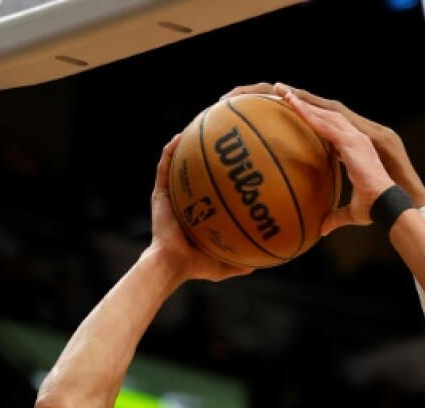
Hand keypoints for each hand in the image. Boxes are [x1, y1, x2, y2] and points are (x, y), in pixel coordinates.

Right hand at [149, 136, 253, 282]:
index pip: (211, 189)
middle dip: (206, 153)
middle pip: (197, 171)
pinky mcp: (160, 194)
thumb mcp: (226, 264)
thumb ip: (243, 262)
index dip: (221, 176)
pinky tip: (179, 138)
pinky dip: (170, 152)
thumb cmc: (197, 266)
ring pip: (178, 164)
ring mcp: (172, 196)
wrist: (173, 264)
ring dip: (186, 145)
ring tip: (198, 125)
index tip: (235, 163)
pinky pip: (164, 167)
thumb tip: (264, 263)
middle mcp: (186, 201)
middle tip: (221, 137)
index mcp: (199, 213)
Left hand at [279, 90, 395, 234]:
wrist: (386, 205)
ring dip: (302, 103)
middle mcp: (356, 139)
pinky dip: (308, 114)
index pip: (331, 129)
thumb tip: (322, 229)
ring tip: (283, 92)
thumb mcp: (351, 212)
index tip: (297, 110)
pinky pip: (325, 125)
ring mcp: (354, 138)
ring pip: (324, 115)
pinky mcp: (351, 143)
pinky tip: (293, 105)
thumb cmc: (373, 208)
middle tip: (282, 92)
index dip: (314, 118)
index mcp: (356, 150)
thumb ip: (335, 217)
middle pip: (326, 115)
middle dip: (305, 103)